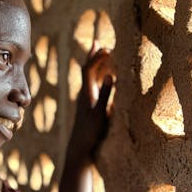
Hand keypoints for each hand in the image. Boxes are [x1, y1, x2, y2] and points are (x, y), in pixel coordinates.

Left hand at [69, 44, 116, 159]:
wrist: (79, 149)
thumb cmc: (90, 133)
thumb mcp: (100, 114)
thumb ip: (106, 95)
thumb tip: (111, 75)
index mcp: (86, 94)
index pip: (88, 69)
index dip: (97, 57)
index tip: (108, 49)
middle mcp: (84, 95)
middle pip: (86, 70)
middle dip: (93, 56)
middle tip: (99, 42)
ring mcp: (85, 101)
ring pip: (89, 78)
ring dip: (95, 65)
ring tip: (101, 55)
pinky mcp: (88, 108)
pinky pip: (93, 87)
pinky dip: (98, 77)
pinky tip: (103, 78)